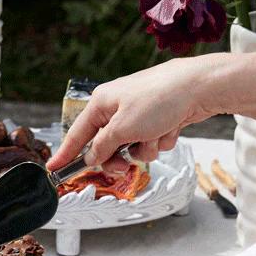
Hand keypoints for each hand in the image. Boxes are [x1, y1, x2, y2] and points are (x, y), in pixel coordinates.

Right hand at [47, 51, 255, 173]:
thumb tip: (91, 157)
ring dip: (145, 149)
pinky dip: (161, 140)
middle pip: (106, 146)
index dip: (66, 154)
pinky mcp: (159, 117)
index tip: (54, 169)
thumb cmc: (160, 100)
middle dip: (118, 158)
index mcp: (102, 102)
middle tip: (126, 167)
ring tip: (157, 137)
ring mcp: (139, 112)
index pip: (77, 134)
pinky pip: (152, 140)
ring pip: (132, 146)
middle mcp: (118, 106)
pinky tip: (171, 128)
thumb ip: (102, 147)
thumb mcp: (123, 129)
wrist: (201, 86)